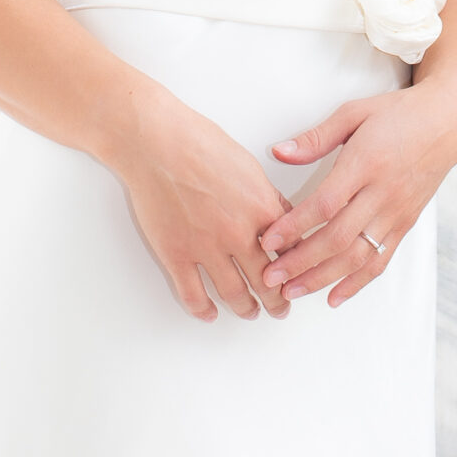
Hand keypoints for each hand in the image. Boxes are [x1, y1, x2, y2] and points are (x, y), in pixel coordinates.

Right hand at [111, 89, 296, 321]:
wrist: (157, 143)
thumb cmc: (201, 144)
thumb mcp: (249, 167)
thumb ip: (268, 197)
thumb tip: (281, 217)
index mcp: (262, 210)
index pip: (291, 251)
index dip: (298, 269)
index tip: (299, 278)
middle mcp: (238, 234)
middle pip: (268, 280)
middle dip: (278, 300)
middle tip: (281, 309)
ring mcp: (206, 248)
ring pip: (234, 293)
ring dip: (246, 309)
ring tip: (251, 314)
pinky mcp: (176, 254)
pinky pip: (193, 294)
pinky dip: (203, 310)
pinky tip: (210, 313)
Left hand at [258, 81, 456, 308]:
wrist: (447, 123)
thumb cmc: (399, 114)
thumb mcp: (354, 113)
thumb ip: (315, 137)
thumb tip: (278, 152)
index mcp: (366, 163)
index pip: (325, 204)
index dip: (294, 226)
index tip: (267, 240)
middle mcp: (383, 193)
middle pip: (338, 238)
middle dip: (301, 262)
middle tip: (270, 276)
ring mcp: (396, 213)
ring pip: (357, 256)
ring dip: (322, 278)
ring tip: (292, 291)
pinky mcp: (405, 224)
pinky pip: (380, 260)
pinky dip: (357, 283)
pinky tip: (334, 297)